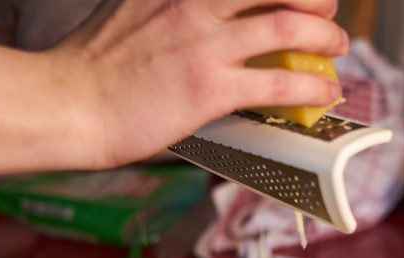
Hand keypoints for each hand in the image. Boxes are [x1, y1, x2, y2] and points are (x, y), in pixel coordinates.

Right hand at [53, 0, 347, 166]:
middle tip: (326, 12)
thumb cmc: (92, 64)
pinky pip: (280, 82)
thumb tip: (202, 14)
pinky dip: (312, 85)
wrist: (68, 102)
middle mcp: (194, 2)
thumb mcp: (132, 6)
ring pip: (290, 27)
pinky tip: (324, 90)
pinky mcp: (211, 89)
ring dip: (324, 38)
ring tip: (335, 49)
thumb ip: (170, 3)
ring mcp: (205, 44)